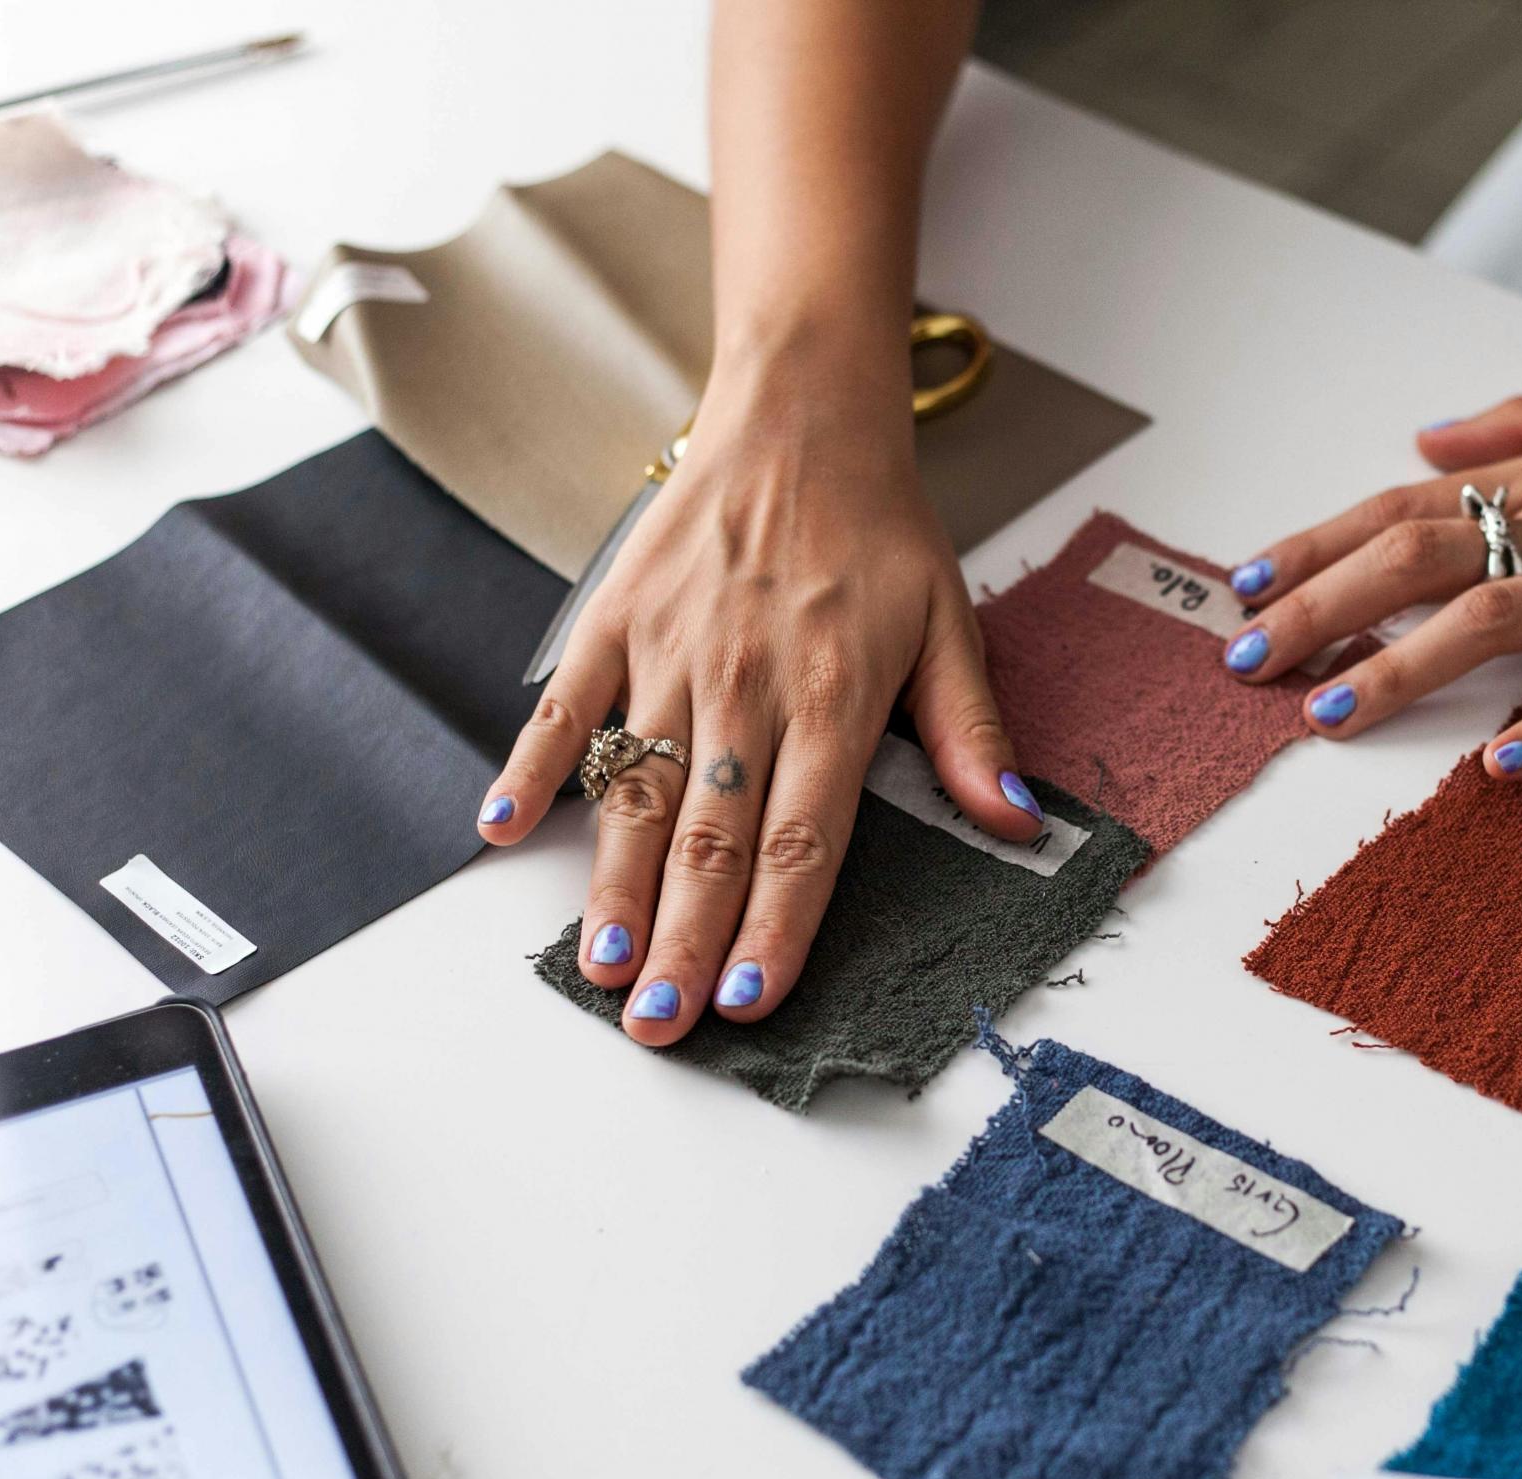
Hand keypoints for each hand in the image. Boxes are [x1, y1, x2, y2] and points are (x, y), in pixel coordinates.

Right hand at [473, 358, 1039, 1044]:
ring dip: (612, 884)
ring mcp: (672, 651)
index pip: (805, 841)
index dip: (774, 930)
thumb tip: (1019, 825)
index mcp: (837, 696)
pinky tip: (502, 831)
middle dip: (683, 940)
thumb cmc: (878, 527)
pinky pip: (566, 705)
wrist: (800, 409)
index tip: (746, 1002)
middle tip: (658, 1025)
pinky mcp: (615, 618)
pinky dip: (530, 766)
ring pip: (637, 790)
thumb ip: (971, 734)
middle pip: (713, 838)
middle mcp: (749, 683)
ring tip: (597, 964)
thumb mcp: (950, 623)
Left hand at [1221, 384, 1521, 775]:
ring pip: (1488, 619)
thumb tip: (1427, 439)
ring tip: (1328, 713)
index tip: (1241, 582)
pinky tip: (1500, 765)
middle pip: (1415, 560)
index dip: (1315, 545)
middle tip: (1245, 663)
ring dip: (1400, 667)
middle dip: (1319, 609)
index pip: (1402, 509)